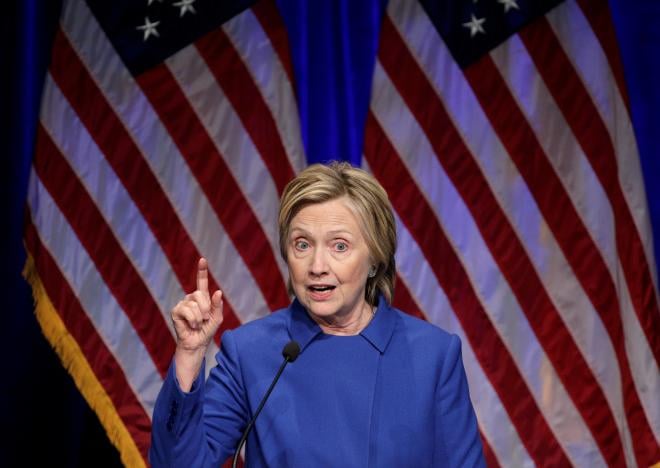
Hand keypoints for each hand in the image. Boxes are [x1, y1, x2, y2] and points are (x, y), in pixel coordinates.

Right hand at [171, 258, 223, 388]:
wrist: (197, 344)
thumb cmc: (207, 331)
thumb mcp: (217, 318)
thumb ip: (218, 305)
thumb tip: (218, 291)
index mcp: (202, 299)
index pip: (201, 282)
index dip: (202, 271)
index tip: (203, 260)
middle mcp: (191, 299)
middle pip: (200, 294)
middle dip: (206, 308)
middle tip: (205, 319)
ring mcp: (182, 304)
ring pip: (194, 304)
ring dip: (199, 317)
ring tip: (197, 324)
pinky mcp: (175, 311)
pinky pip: (187, 310)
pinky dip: (192, 320)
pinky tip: (191, 326)